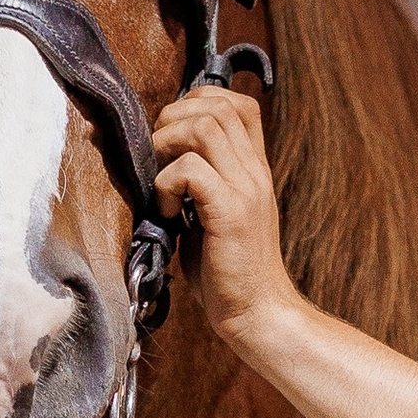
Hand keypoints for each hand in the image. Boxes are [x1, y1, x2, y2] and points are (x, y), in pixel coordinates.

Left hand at [151, 82, 297, 350]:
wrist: (258, 315)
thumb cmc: (230, 272)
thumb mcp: (216, 215)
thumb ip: (202, 183)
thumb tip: (161, 158)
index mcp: (254, 170)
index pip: (239, 104)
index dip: (199, 102)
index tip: (174, 134)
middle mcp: (254, 173)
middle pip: (216, 106)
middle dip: (172, 120)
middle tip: (158, 158)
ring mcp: (245, 190)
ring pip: (203, 127)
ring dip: (167, 145)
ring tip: (161, 182)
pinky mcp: (230, 214)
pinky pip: (190, 170)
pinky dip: (166, 183)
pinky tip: (166, 212)